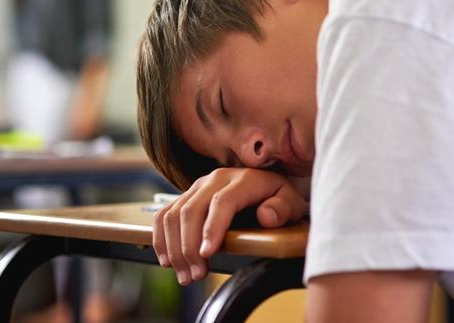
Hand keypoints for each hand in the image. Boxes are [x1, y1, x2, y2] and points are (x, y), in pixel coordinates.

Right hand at [152, 167, 307, 285]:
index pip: (222, 202)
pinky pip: (164, 215)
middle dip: (189, 246)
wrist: (265, 185)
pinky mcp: (185, 196)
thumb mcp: (292, 203)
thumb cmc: (278, 198)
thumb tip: (267, 216)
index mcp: (243, 179)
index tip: (207, 255)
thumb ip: (283, 208)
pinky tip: (168, 261)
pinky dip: (161, 238)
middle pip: (192, 210)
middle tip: (196, 275)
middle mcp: (215, 179)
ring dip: (174, 248)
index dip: (212, 228)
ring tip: (186, 275)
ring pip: (174, 214)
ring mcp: (197, 187)